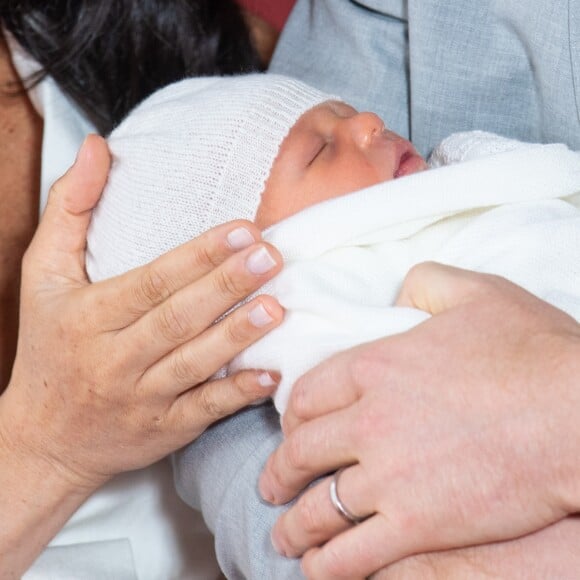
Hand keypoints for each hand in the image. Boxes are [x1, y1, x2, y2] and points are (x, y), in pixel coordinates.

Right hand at [0, 135, 283, 490]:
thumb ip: (69, 208)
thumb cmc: (48, 347)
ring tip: (276, 306)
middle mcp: (114, 359)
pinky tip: (270, 373)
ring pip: (194, 364)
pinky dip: (237, 394)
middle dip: (226, 286)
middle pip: (177, 319)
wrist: (43, 439)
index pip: (150, 282)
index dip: (197, 256)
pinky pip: (203, 411)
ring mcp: (141, 398)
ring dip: (237, 335)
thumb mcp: (41, 276)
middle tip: (271, 255)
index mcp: (88, 317)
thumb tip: (97, 146)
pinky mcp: (164, 430)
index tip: (241, 229)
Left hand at [259, 262, 579, 578]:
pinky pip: (354, 554)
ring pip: (319, 508)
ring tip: (286, 536)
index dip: (291, 417)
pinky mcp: (418, 524)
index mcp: (374, 365)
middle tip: (272, 486)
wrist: (578, 410)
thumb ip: (423, 284)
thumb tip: (398, 293)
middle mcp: (368, 420)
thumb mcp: (473, 292)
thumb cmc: (532, 349)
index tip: (290, 431)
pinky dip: (328, 566)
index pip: (306, 395)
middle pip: (301, 452)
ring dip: (294, 526)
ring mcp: (389, 476)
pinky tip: (318, 568)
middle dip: (279, 473)